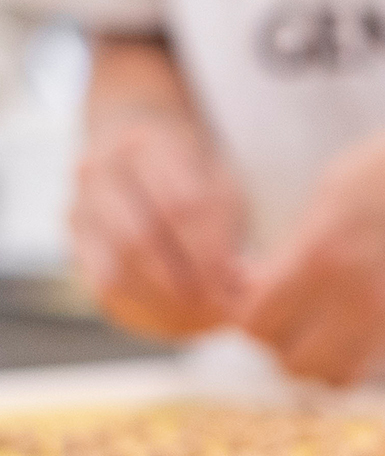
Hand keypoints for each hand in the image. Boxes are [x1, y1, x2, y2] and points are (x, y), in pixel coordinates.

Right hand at [69, 108, 245, 337]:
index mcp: (147, 145)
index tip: (237, 280)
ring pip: (117, 259)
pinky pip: (100, 274)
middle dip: (185, 278)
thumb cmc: (194, 168)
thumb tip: (239, 285)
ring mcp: (81, 198)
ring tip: (199, 318)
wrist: (138, 137)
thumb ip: (227, 228)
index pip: (180, 206)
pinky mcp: (74, 228)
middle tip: (218, 307)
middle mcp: (102, 168)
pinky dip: (135, 301)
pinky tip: (166, 318)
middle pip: (143, 236)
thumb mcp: (221, 183)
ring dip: (161, 295)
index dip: (209, 250)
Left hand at [240, 124, 384, 385]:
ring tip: (317, 324)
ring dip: (316, 358)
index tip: (251, 290)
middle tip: (283, 309)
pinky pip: (371, 369)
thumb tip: (255, 283)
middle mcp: (361, 299)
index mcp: (326, 254)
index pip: (256, 322)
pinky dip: (353, 357)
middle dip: (277, 339)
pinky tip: (354, 323)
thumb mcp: (335, 188)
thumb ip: (294, 243)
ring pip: (332, 377)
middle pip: (289, 361)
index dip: (244, 310)